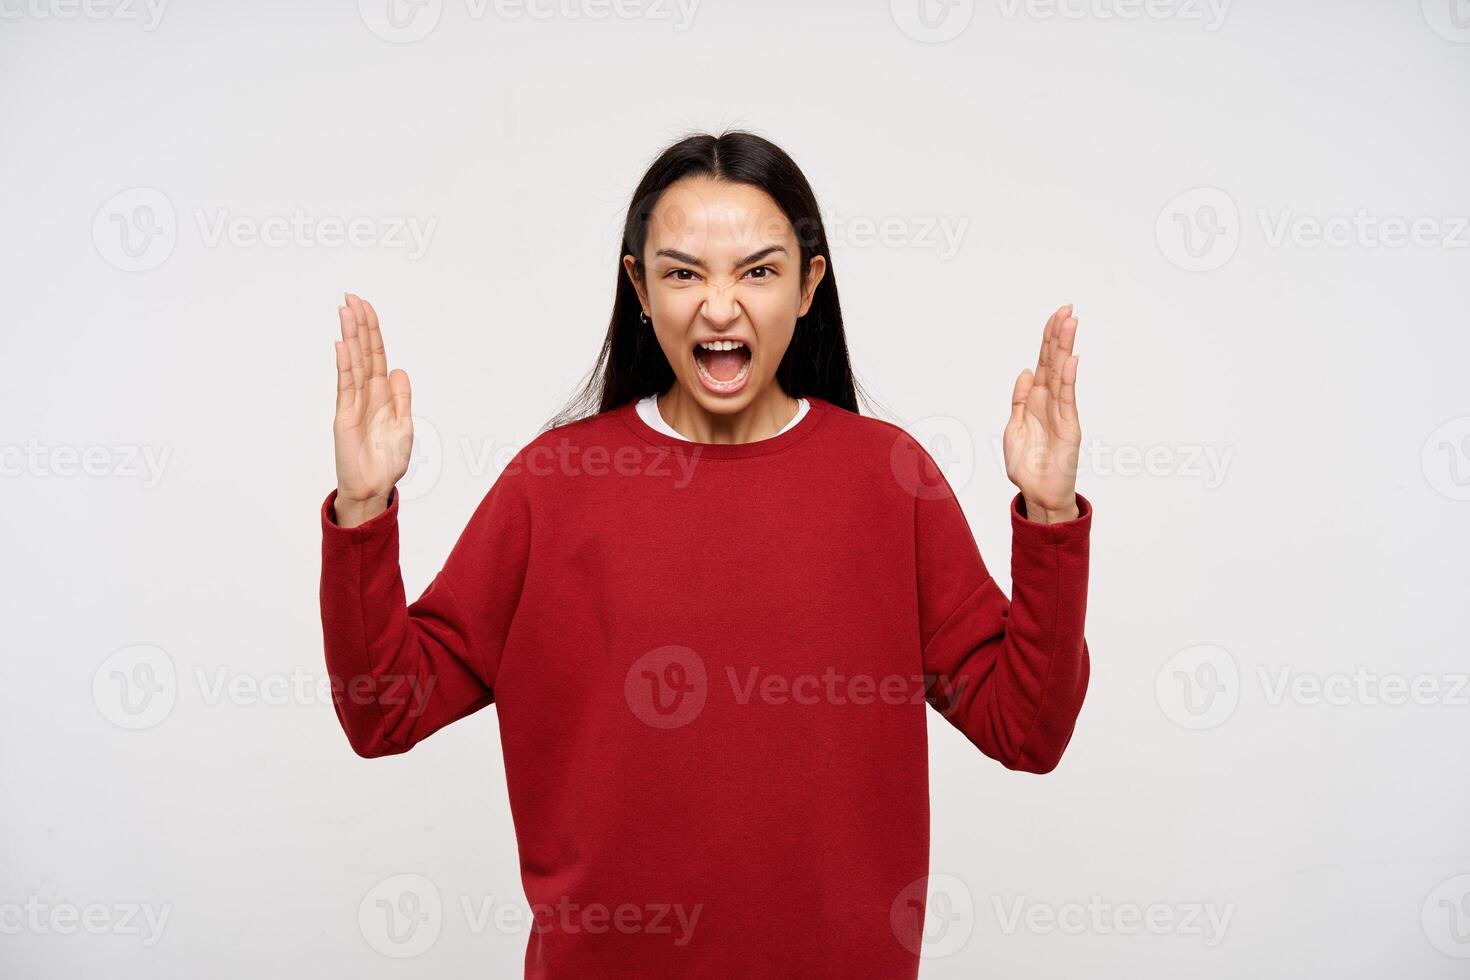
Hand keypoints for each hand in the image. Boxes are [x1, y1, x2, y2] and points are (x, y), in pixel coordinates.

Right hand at [332, 293, 412, 525]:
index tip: (365, 307)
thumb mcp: (404, 425)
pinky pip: (345, 386)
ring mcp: (353, 403)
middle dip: (358, 324)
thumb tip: (399, 369)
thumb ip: (401, 398)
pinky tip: (342, 346)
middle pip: (363, 352)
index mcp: (382, 394)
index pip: (376, 355)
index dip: (372, 331)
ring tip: (344, 311)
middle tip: (351, 297)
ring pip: (353, 363)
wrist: (374, 487)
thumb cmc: (387, 460)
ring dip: (349, 336)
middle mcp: (366, 394)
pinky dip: (344, 365)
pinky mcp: (344, 416)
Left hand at [1003, 304, 1081, 523]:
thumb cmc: (1028, 465)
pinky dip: (1069, 380)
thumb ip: (1019, 400)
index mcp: (1036, 401)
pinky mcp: (1069, 429)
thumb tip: (1025, 371)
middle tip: (1066, 309)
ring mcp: (1062, 414)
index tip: (1055, 316)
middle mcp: (1051, 403)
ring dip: (1066, 348)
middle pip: (1055, 363)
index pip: (1044, 364)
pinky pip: (1068, 400)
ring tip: (1071, 323)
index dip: (1047, 340)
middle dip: (1059, 336)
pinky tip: (1070, 360)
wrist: (1037, 495)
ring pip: (1063, 375)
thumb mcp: (1014, 428)